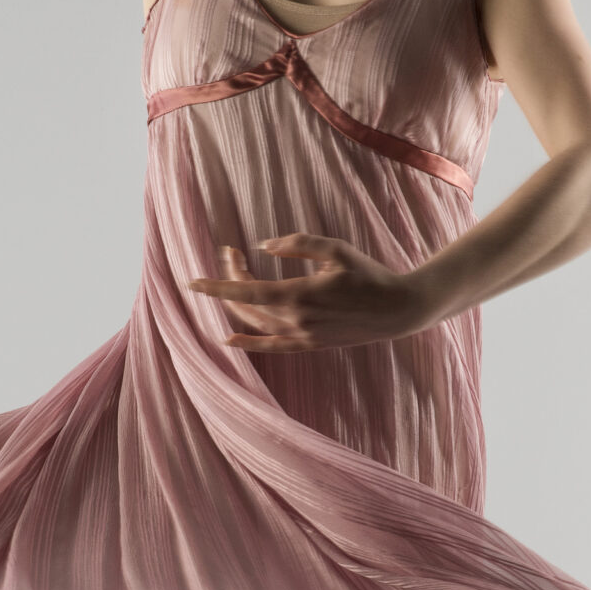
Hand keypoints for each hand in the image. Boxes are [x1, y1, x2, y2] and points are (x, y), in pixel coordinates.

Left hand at [187, 236, 437, 352]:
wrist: (397, 310)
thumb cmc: (369, 274)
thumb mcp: (337, 249)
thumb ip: (298, 244)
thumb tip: (263, 247)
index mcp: (299, 294)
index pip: (247, 290)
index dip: (217, 285)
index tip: (193, 281)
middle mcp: (296, 320)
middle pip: (247, 303)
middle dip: (230, 279)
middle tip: (229, 254)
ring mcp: (302, 336)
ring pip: (255, 322)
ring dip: (237, 302)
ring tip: (233, 276)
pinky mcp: (310, 345)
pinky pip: (271, 346)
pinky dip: (248, 343)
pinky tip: (228, 338)